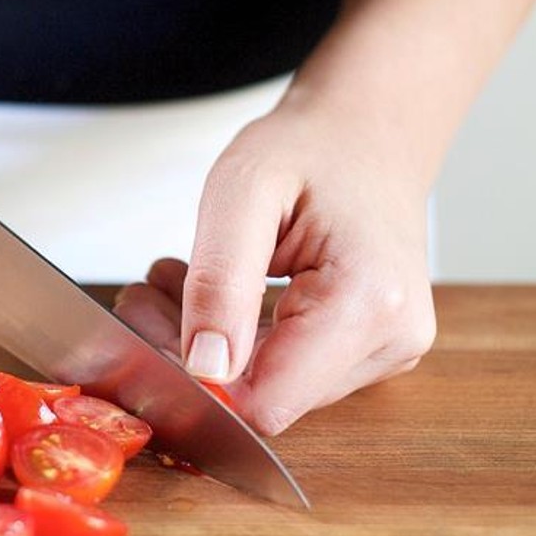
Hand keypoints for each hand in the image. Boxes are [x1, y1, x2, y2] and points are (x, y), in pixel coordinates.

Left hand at [114, 93, 436, 434]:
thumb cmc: (311, 149)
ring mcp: (386, 352)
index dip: (193, 380)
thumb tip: (206, 369)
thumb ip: (220, 282)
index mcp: (368, 302)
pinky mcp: (369, 353)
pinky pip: (284, 373)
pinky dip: (235, 341)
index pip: (265, 401)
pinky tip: (211, 295)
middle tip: (145, 289)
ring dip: (206, 345)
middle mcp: (390, 340)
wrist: (368, 133)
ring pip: (267, 390)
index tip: (148, 321)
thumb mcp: (241, 193)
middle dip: (189, 353)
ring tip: (174, 280)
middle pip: (261, 398)